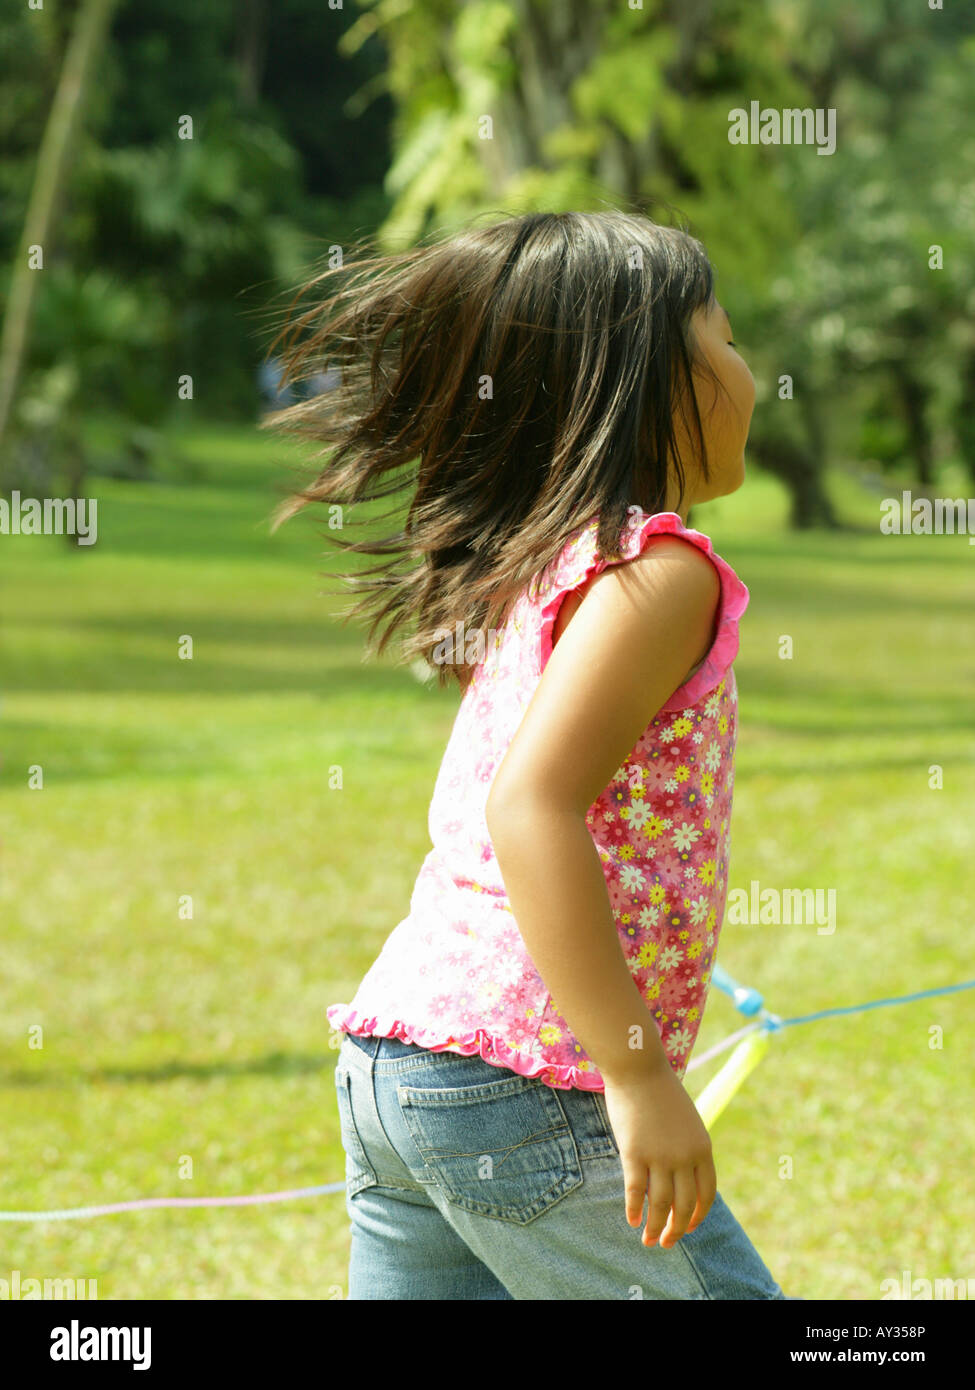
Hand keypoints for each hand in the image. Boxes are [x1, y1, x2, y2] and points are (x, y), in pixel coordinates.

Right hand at [601, 1061, 716, 1248]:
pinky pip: (635, 1191)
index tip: (688, 1227)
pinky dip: (634, 1210)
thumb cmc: (660, 1092)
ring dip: (655, 1228)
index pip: (706, 1193)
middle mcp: (684, 1156)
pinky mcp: (634, 1152)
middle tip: (666, 1243)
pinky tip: (632, 1221)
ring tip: (649, 1242)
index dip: (697, 1215)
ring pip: (660, 1204)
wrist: (638, 1068)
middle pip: (684, 1205)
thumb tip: (681, 1178)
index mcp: (702, 1148)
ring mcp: (659, 1155)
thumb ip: (687, 1148)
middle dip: (676, 1229)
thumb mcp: (685, 1122)